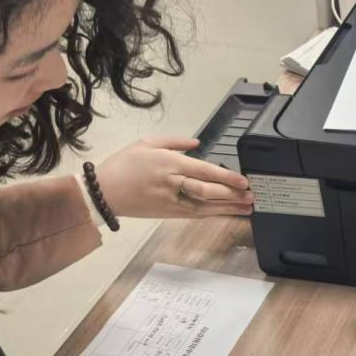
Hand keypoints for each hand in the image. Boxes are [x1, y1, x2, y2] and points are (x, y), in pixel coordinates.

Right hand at [94, 136, 252, 219]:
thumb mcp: (146, 143)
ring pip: (204, 206)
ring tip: (247, 209)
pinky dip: (212, 214)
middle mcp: (172, 184)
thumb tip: (197, 143)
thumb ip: (175, 141)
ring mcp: (170, 201)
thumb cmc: (123, 164)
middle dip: (232, 195)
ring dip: (228, 208)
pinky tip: (226, 214)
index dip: (226, 177)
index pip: (204, 171)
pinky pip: (194, 214)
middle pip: (207, 191)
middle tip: (252, 196)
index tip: (244, 181)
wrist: (102, 193)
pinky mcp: (167, 214)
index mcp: (168, 163)